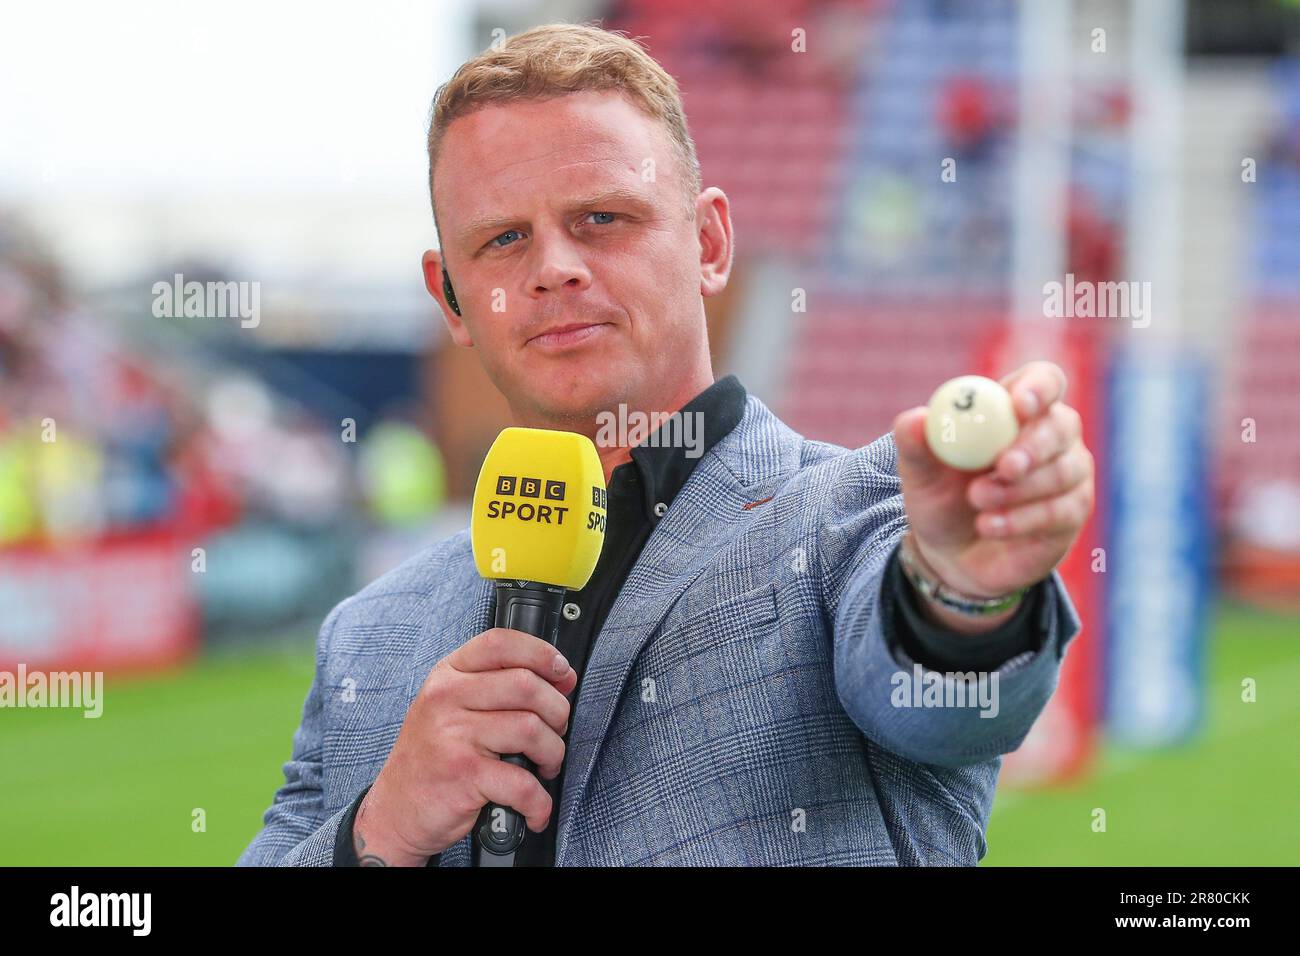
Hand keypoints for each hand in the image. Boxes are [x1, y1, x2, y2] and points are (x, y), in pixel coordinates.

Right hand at [352, 628, 576, 865]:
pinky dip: (540, 802)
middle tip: (555, 732)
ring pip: (532, 729)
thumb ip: (498, 686)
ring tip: (544, 766)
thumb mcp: (452, 707)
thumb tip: (562, 677)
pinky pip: (523, 783)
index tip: (562, 673)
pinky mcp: (463, 774)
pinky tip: (535, 808)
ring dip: (553, 754)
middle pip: (527, 685)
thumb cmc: (434, 757)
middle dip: (557, 712)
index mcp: (448, 675)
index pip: (500, 643)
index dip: (541, 653)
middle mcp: (446, 698)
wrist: (396, 810)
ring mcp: (453, 735)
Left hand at [891, 360, 1094, 602]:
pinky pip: (1059, 511)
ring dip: (1016, 491)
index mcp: (1016, 408)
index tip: (1018, 407)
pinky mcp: (1073, 511)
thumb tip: (914, 420)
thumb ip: (915, 444)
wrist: (953, 551)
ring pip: (1062, 472)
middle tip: (1004, 467)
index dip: (1037, 389)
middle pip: (1061, 425)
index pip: (1044, 380)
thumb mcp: (921, 473)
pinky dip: (1020, 520)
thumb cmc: (941, 496)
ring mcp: (1069, 471)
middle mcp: (1052, 433)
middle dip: (1032, 446)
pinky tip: (989, 526)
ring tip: (977, 501)